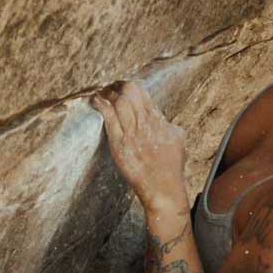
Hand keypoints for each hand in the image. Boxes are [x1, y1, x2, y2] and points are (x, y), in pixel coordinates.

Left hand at [90, 80, 187, 212]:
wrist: (163, 187)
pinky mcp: (120, 143)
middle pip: (131, 93)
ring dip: (108, 93)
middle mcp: (146, 123)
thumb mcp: (177, 140)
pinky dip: (102, 105)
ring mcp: (132, 133)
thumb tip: (161, 119)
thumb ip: (167, 126)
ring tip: (102, 92)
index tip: (122, 86)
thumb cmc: (171, 168)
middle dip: (118, 85)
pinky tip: (95, 100)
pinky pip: (109, 118)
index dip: (130, 87)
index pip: (143, 94)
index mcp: (159, 120)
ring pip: (120, 102)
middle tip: (110, 87)